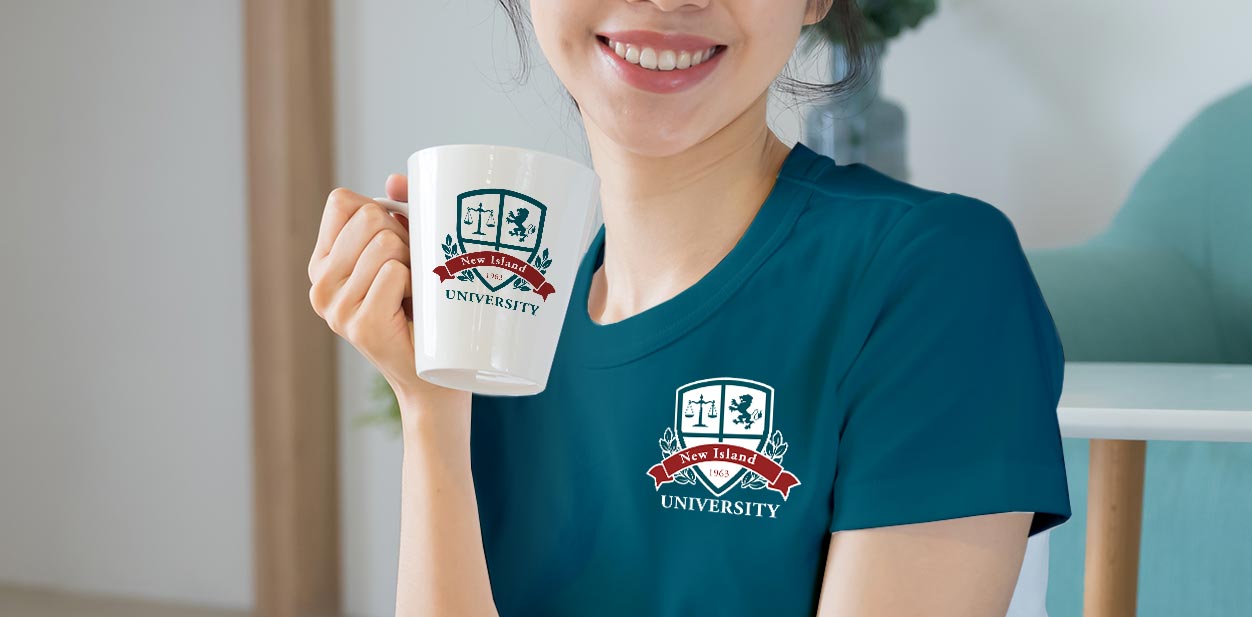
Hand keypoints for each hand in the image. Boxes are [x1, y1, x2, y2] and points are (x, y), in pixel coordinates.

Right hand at [307, 174, 451, 400]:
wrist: (434, 377)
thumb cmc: (424, 309)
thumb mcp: (408, 252)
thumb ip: (402, 211)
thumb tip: (395, 179)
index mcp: (323, 262)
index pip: (342, 201)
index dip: (381, 211)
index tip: (397, 243)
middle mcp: (320, 283)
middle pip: (369, 216)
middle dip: (405, 237)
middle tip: (413, 274)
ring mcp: (336, 306)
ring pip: (386, 243)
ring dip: (415, 262)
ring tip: (414, 294)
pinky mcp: (360, 324)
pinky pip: (395, 273)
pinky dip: (415, 284)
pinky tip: (413, 310)